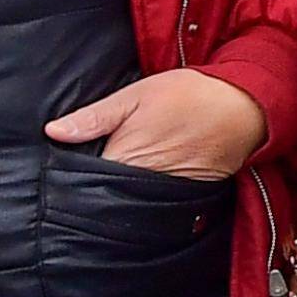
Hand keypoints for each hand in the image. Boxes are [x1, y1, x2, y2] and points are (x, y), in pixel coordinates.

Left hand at [51, 68, 267, 180]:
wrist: (243, 108)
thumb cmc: (187, 95)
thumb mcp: (135, 96)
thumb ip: (93, 117)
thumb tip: (53, 131)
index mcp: (123, 158)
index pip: (83, 180)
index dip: (71, 176)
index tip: (60, 172)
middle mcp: (142, 182)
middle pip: (105, 195)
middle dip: (93, 186)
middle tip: (82, 176)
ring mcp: (165, 192)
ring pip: (129, 201)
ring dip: (118, 194)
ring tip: (113, 180)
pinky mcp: (186, 194)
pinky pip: (155, 201)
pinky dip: (146, 194)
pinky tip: (143, 182)